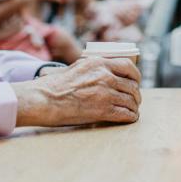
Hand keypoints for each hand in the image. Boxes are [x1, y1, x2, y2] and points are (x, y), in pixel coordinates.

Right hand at [13, 56, 140, 126]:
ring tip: (132, 110)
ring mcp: (105, 93)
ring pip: (130, 100)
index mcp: (99, 63)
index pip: (128, 66)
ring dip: (133, 107)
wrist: (44, 99)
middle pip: (132, 85)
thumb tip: (107, 69)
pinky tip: (129, 118)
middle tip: (135, 99)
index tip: (136, 81)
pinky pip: (125, 114)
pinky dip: (130, 117)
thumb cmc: (56, 85)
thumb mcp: (78, 66)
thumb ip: (95, 67)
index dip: (136, 76)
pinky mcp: (102, 110)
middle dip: (135, 94)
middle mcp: (105, 76)